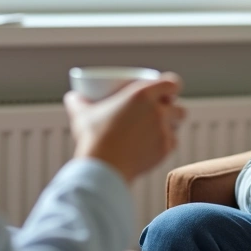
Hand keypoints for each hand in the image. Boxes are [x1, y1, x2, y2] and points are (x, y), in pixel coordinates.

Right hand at [64, 73, 184, 183]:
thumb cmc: (93, 137)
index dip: (171, 87)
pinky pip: (172, 144)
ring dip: (171, 127)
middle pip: (179, 107)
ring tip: (158, 130)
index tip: (165, 92)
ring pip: (178, 127)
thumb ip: (78, 101)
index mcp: (142, 94)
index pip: (172, 83)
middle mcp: (158, 110)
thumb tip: (72, 97)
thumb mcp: (82, 114)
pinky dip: (164, 145)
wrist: (103, 167)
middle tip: (161, 113)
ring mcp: (163, 131)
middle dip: (173, 110)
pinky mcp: (164, 150)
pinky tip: (153, 146)